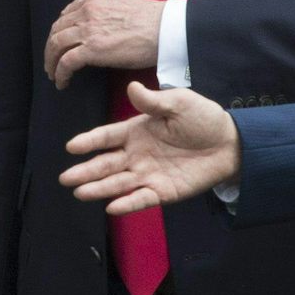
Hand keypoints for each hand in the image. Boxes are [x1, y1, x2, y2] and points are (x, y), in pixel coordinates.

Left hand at [44, 0, 163, 88]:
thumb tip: (101, 28)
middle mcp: (87, 10)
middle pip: (57, 29)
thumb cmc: (154, 20)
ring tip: (53, 73)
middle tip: (52, 60)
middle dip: (51, 47)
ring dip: (51, 61)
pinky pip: (66, 62)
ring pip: (56, 45)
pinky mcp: (91, 49)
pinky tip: (62, 82)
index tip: (61, 41)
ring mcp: (88, 29)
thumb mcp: (124, 5)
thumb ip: (107, 12)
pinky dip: (60, 73)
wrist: (165, 29)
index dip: (61, 30)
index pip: (68, 13)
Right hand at [61, 81, 240, 214]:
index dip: (89, 142)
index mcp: (137, 130)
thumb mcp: (179, 103)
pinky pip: (142, 198)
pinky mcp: (163, 191)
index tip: (71, 147)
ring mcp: (148, 174)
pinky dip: (128, 203)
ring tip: (80, 193)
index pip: (107, 137)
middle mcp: (137, 154)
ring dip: (99, 188)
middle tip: (65, 178)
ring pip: (118, 183)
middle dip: (86, 171)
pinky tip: (112, 207)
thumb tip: (132, 87)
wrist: (229, 143)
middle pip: (106, 163)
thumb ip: (154, 100)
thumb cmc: (202, 118)